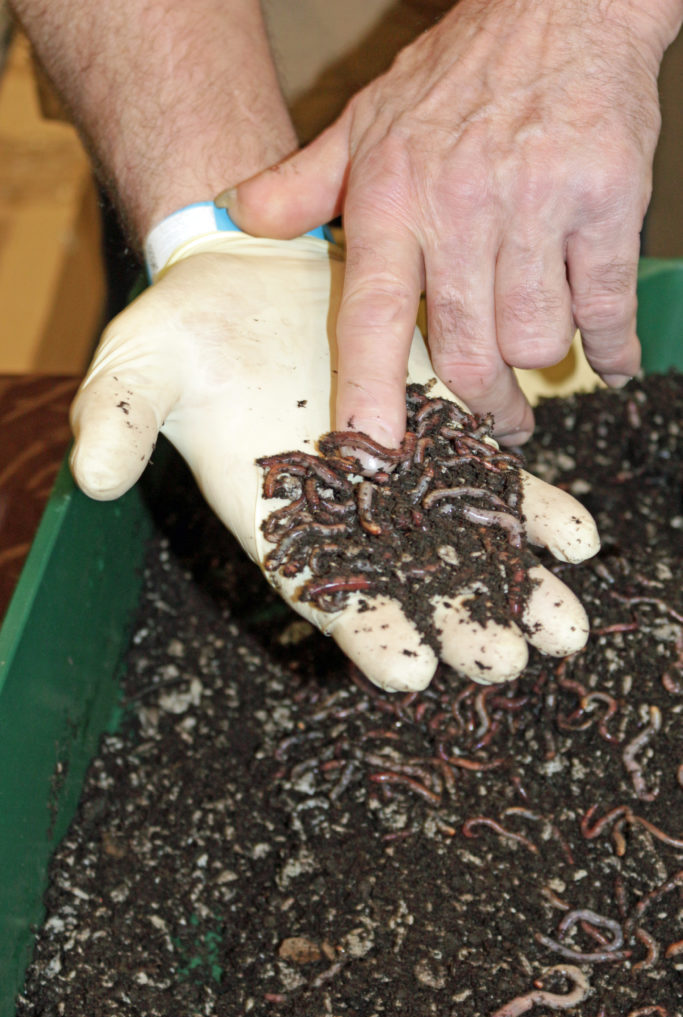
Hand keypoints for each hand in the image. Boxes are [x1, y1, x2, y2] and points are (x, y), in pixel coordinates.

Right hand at [70, 228, 598, 691]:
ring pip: (463, 539)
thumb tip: (87, 477)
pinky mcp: (443, 421)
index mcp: (279, 515)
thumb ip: (120, 418)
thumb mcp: (140, 361)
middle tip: (502, 663)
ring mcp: (404, 467)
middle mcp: (349, 507)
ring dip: (515, 582)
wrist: (249, 265)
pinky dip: (532, 505)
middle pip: (408, 579)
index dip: (363, 630)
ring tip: (563, 628)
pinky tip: (578, 538)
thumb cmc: (186, 326)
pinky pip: (493, 473)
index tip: (407, 672)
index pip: (321, 588)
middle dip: (457, 621)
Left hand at [222, 0, 673, 445]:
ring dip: (541, 364)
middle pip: (465, 349)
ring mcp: (536, 205)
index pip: (371, 316)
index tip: (372, 451)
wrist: (562, 5)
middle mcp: (460, 208)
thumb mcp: (367, 121)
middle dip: (483, 403)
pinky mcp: (605, 202)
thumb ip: (305, 183)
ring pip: (534, 338)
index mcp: (394, 199)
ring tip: (543, 364)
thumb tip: (239, 216)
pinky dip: (611, 347)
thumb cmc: (460, 74)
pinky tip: (611, 357)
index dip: (369, 392)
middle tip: (497, 421)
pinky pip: (604, 306)